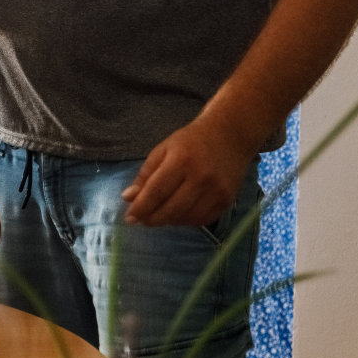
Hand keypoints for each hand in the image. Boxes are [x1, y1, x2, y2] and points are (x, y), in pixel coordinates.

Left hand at [121, 117, 252, 226]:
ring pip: (186, 218)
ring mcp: (216, 191)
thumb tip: (128, 198)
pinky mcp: (227, 201)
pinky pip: (202, 220)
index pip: (156, 191)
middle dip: (152, 219)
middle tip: (140, 221)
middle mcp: (201, 178)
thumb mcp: (163, 150)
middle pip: (171, 209)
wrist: (229, 135)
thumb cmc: (190, 141)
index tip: (129, 218)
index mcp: (181, 160)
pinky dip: (186, 221)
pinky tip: (177, 215)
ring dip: (168, 221)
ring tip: (158, 216)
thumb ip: (145, 174)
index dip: (141, 208)